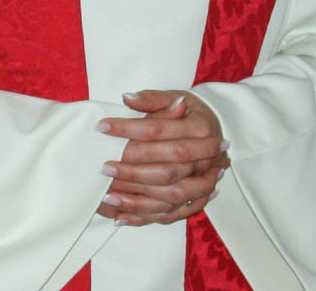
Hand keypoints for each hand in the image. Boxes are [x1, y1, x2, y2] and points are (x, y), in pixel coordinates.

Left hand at [94, 90, 227, 225]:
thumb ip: (151, 99)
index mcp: (199, 128)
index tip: (101, 127)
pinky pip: (171, 215)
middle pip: (166, 169)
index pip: (158, 131)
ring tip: (107, 195)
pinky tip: (120, 217)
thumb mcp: (174, 96)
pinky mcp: (196, 200)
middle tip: (103, 167)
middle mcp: (205, 159)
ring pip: (169, 196)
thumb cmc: (189, 112)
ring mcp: (203, 182)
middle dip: (132, 170)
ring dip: (137, 199)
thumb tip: (127, 98)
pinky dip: (145, 217)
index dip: (128, 129)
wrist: (214, 135)